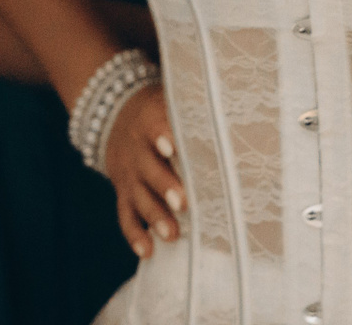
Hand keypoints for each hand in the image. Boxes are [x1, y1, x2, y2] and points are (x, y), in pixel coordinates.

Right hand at [103, 84, 183, 258]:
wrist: (113, 114)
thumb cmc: (160, 110)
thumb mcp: (170, 99)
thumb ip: (195, 109)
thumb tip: (238, 115)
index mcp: (149, 120)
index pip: (155, 125)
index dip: (162, 135)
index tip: (172, 146)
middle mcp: (136, 149)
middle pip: (148, 168)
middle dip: (164, 185)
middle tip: (182, 202)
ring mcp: (128, 174)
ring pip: (138, 196)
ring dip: (154, 215)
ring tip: (172, 235)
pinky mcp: (123, 192)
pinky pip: (125, 215)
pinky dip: (134, 234)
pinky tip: (147, 251)